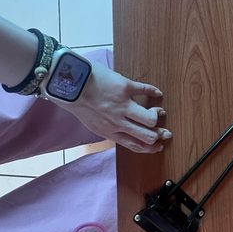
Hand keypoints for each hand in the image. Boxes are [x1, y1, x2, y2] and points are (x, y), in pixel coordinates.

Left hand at [54, 61, 171, 152]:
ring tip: (158, 111)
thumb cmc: (76, 101)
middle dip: (159, 135)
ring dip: (157, 115)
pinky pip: (144, 90)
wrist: (68, 83)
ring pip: (149, 119)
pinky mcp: (125, 87)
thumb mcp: (91, 121)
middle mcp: (118, 122)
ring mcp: (122, 105)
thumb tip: (120, 129)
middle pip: (147, 136)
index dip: (150, 148)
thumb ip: (107, 127)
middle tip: (164, 132)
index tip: (158, 146)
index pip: (135, 145)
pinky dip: (153, 91)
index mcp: (109, 131)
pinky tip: (157, 93)